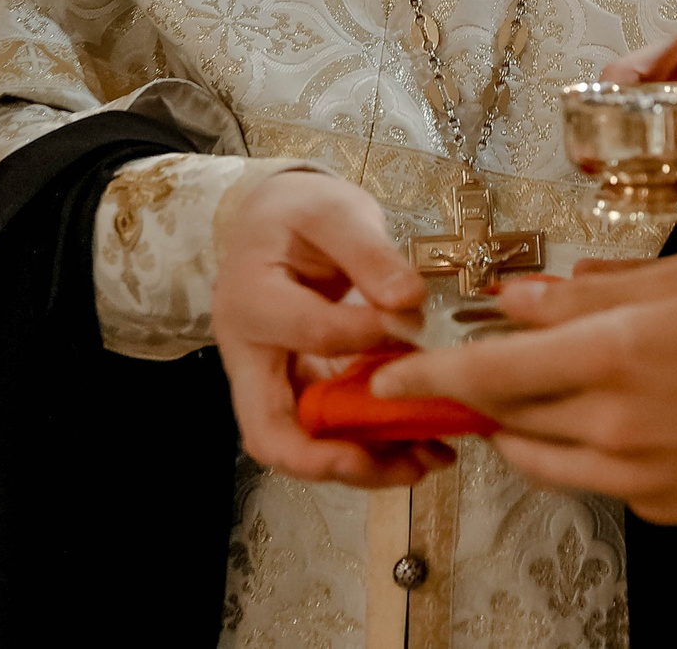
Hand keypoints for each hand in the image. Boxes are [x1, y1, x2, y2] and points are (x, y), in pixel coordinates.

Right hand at [210, 170, 446, 488]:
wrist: (272, 221)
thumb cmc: (298, 213)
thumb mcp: (333, 212)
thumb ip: (369, 253)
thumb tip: (408, 301)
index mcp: (250, 301)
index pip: (310, 332)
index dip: (366, 335)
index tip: (414, 323)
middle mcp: (249, 356)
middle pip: (273, 434)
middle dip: (336, 460)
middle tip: (404, 461)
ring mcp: (271, 380)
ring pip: (301, 446)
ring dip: (363, 463)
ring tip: (428, 460)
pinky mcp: (299, 390)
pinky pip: (326, 433)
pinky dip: (370, 445)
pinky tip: (423, 443)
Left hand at [373, 247, 676, 527]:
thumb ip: (607, 287)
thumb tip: (534, 293)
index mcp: (618, 352)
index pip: (490, 370)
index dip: (430, 371)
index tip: (390, 371)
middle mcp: (613, 420)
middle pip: (504, 414)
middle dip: (476, 390)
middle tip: (464, 368)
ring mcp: (632, 472)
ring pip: (536, 452)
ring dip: (520, 421)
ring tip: (539, 389)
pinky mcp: (653, 503)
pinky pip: (588, 475)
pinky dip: (577, 445)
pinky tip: (611, 414)